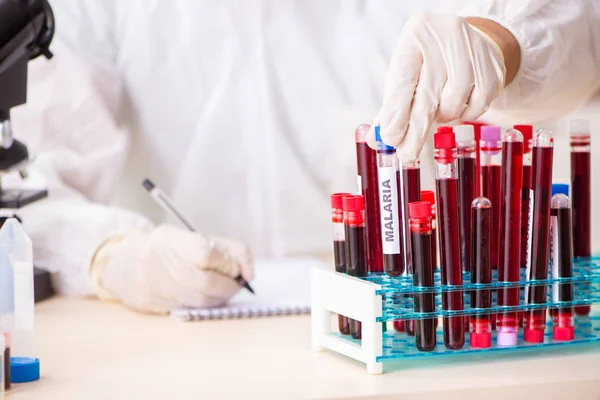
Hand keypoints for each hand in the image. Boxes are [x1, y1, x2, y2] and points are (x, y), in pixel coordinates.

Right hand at [91, 225, 253, 313]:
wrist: (125, 264)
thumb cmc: (170, 249)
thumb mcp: (196, 238)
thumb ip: (229, 250)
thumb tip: (249, 274)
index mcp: (171, 240)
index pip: (207, 254)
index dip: (228, 264)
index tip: (235, 268)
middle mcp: (159, 263)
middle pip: (206, 283)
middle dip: (229, 287)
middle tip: (237, 285)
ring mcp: (153, 286)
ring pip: (199, 301)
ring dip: (220, 298)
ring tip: (224, 291)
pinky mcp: (151, 305)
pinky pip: (188, 310)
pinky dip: (204, 306)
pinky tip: (207, 298)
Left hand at [370, 14, 517, 161]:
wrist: (468, 41)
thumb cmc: (427, 62)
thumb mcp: (405, 73)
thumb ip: (391, 107)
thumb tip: (376, 142)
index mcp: (415, 36)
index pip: (403, 80)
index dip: (396, 112)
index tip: (390, 139)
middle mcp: (445, 38)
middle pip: (427, 96)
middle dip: (415, 132)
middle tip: (406, 155)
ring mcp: (473, 51)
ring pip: (453, 103)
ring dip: (442, 117)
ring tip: (438, 109)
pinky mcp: (494, 67)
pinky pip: (477, 106)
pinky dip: (465, 114)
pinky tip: (458, 104)